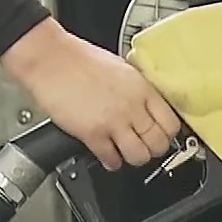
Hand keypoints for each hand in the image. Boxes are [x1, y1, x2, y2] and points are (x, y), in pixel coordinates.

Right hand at [0, 18, 182, 170]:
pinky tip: (108, 157)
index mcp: (142, 88)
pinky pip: (110, 158)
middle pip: (158, 144)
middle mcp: (131, 107)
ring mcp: (113, 122)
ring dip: (133, 158)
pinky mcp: (92, 133)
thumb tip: (146, 106)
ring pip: (138, 156)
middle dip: (153, 150)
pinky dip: (111, 162)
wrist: (51, 59)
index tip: (162, 136)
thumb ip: (137, 90)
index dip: (168, 134)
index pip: (171, 124)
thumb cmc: (79, 59)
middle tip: (146, 148)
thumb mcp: (121, 68)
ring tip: (127, 154)